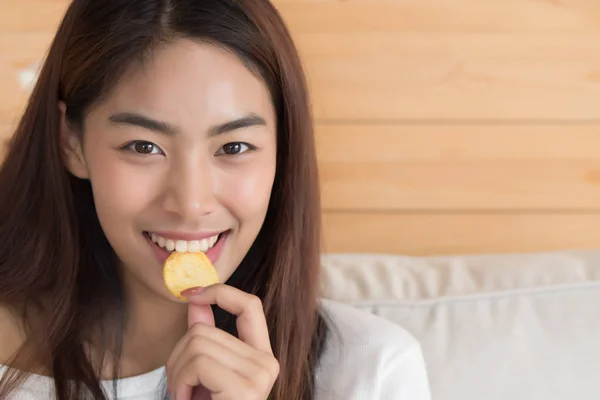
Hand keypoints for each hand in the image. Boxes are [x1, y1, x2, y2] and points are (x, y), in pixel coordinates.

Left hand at [166, 284, 279, 399]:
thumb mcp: (206, 372)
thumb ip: (205, 337)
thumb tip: (196, 300)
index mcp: (262, 356)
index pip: (250, 306)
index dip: (220, 292)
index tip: (192, 294)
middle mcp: (267, 363)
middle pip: (204, 330)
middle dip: (178, 357)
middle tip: (178, 385)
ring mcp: (260, 374)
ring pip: (197, 344)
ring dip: (177, 373)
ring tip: (182, 394)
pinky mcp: (245, 388)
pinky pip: (198, 363)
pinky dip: (181, 382)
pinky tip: (185, 399)